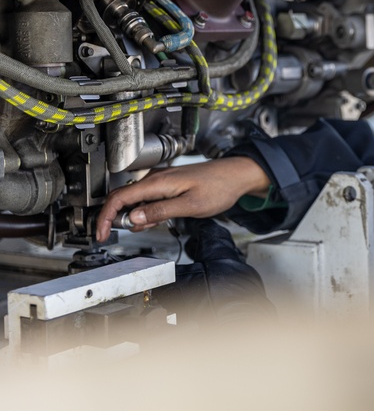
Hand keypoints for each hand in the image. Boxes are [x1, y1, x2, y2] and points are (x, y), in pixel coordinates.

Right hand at [96, 157, 270, 242]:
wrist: (236, 175)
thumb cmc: (219, 187)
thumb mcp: (189, 206)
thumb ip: (159, 211)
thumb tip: (133, 218)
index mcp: (157, 182)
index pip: (119, 198)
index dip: (106, 217)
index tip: (101, 233)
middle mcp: (156, 179)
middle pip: (122, 198)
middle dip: (117, 219)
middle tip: (119, 235)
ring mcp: (161, 181)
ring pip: (135, 200)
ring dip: (136, 217)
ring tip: (156, 223)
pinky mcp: (167, 185)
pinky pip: (147, 199)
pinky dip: (146, 212)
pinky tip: (159, 217)